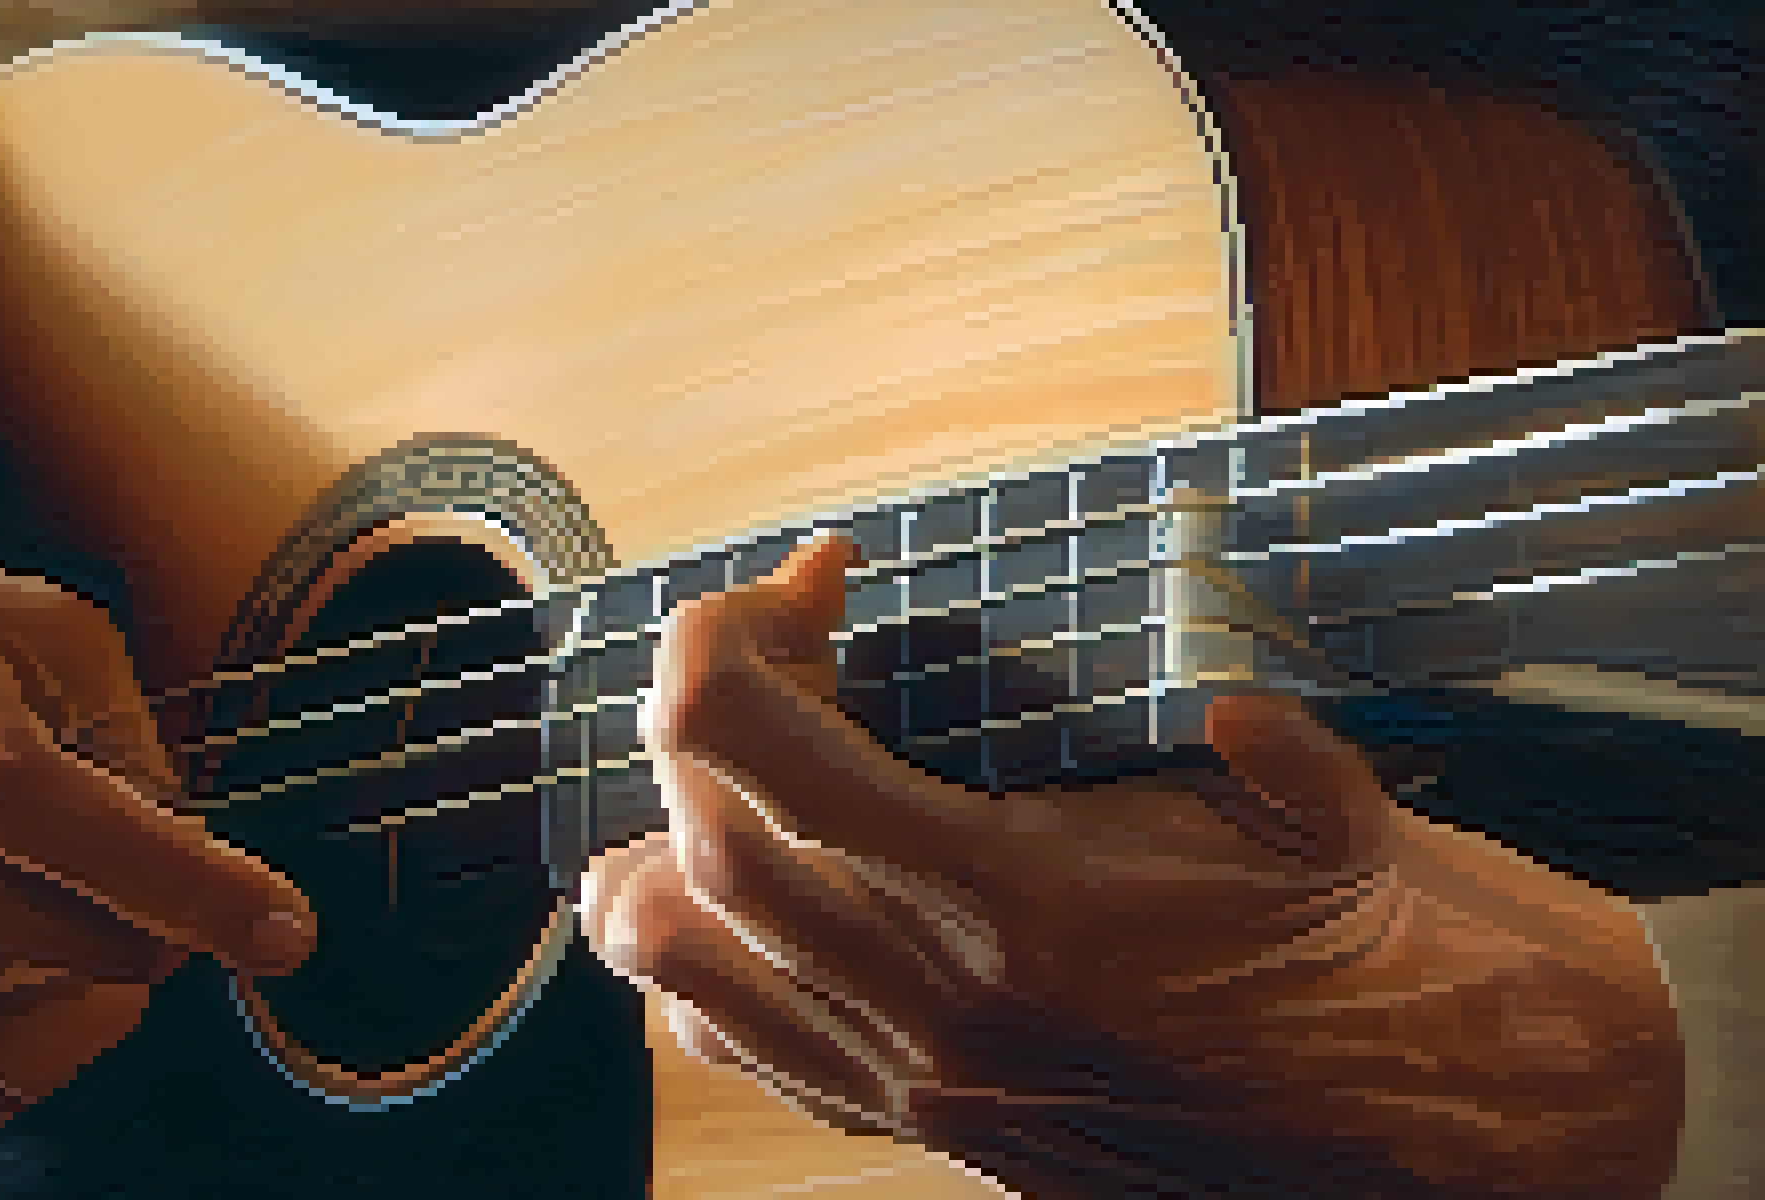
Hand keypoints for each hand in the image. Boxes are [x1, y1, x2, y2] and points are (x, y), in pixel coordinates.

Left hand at [582, 536, 1683, 1198]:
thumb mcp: (1335, 815)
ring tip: (733, 767)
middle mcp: (943, 1011)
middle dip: (711, 711)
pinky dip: (706, 960)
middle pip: (704, 840)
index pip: (757, 751)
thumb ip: (1240, 734)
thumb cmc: (1412, 978)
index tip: (811, 574)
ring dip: (667, 844)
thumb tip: (1192, 678)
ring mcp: (926, 1088)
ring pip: (682, 964)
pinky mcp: (933, 1135)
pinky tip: (764, 893)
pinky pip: (747, 1047)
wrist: (1474, 1154)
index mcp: (1025, 907)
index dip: (735, 634)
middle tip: (799, 635)